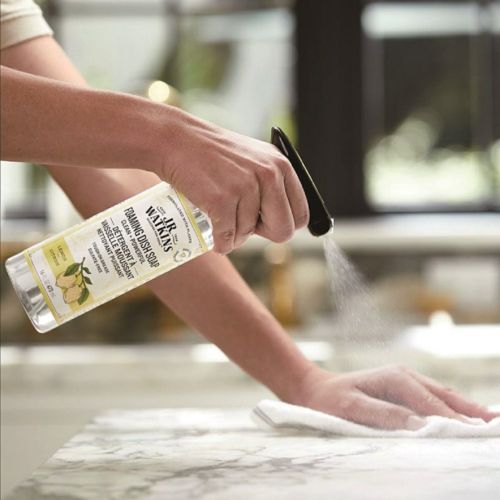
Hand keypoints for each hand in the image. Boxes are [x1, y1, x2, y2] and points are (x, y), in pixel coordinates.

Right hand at [160, 109, 308, 253]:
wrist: (176, 140)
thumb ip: (272, 185)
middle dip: (262, 234)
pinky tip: (213, 233)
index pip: (300, 214)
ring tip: (219, 214)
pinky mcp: (222, 200)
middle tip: (242, 223)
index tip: (264, 222)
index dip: (282, 224)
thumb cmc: (213, 155)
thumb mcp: (254, 160)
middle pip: (283, 231)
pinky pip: (227, 238)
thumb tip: (283, 223)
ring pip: (248, 235)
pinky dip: (219, 242)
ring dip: (232, 233)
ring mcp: (245, 187)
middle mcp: (269, 175)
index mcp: (282, 166)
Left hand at [295, 365, 498, 429]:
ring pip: (441, 395)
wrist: (316, 389)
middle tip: (495, 424)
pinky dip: (451, 407)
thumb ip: (385, 416)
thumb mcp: (353, 409)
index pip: (431, 403)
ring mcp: (405, 380)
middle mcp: (404, 375)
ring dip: (464, 408)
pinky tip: (464, 415)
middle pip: (444, 395)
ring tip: (489, 421)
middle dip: (470, 410)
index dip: (452, 420)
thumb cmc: (331, 400)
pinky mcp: (403, 388)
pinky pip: (433, 397)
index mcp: (395, 378)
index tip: (473, 433)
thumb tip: (418, 426)